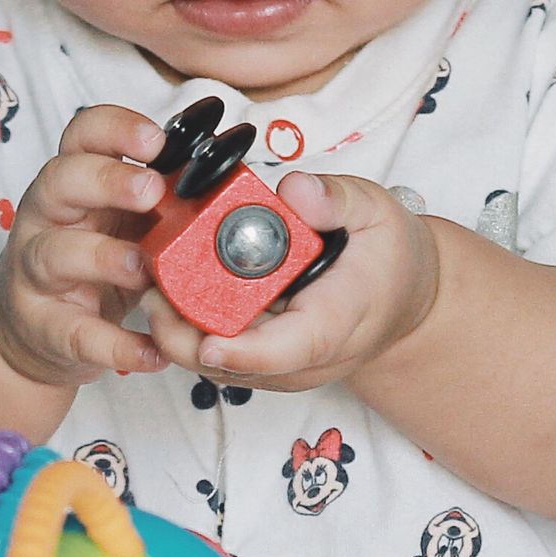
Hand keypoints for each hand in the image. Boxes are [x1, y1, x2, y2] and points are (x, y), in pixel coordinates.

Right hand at [0, 105, 173, 386]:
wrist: (32, 327)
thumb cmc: (90, 256)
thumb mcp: (119, 217)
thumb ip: (158, 195)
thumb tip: (222, 169)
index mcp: (73, 181)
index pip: (82, 136)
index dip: (115, 128)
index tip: (157, 138)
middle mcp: (46, 217)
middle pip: (61, 181)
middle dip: (107, 180)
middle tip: (152, 191)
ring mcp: (37, 272)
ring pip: (55, 253)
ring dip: (103, 258)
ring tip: (145, 270)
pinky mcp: (44, 325)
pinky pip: (76, 334)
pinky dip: (115, 345)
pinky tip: (152, 351)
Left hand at [149, 171, 437, 393]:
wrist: (404, 300)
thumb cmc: (390, 258)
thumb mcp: (376, 213)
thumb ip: (336, 199)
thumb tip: (293, 191)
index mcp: (333, 323)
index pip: (287, 351)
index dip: (242, 350)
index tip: (207, 342)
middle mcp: (301, 359)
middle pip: (230, 362)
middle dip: (184, 329)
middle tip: (151, 283)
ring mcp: (278, 366)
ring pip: (213, 363)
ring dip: (177, 328)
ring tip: (151, 278)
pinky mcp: (260, 360)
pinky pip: (214, 352)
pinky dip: (187, 325)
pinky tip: (168, 286)